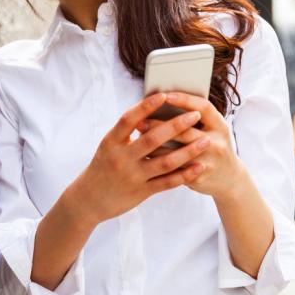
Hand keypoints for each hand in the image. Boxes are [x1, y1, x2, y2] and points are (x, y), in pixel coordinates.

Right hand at [67, 92, 209, 225]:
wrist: (88, 200)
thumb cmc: (103, 166)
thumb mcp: (109, 146)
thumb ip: (127, 132)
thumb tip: (152, 111)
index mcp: (111, 142)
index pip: (129, 119)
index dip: (146, 106)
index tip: (164, 95)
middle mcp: (121, 158)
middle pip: (152, 138)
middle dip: (176, 125)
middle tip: (196, 115)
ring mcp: (132, 176)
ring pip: (165, 162)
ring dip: (188, 150)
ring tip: (205, 140)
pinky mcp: (141, 192)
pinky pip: (167, 182)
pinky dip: (185, 174)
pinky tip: (199, 166)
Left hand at [136, 91, 245, 201]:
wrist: (230, 179)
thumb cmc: (214, 147)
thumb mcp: (213, 129)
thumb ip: (196, 118)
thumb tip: (165, 102)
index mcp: (220, 125)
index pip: (203, 107)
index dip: (184, 100)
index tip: (165, 95)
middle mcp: (217, 143)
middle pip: (186, 131)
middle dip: (160, 125)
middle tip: (141, 121)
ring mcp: (208, 161)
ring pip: (176, 153)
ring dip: (155, 145)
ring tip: (139, 138)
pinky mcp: (199, 178)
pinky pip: (174, 169)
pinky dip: (159, 161)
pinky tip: (146, 155)